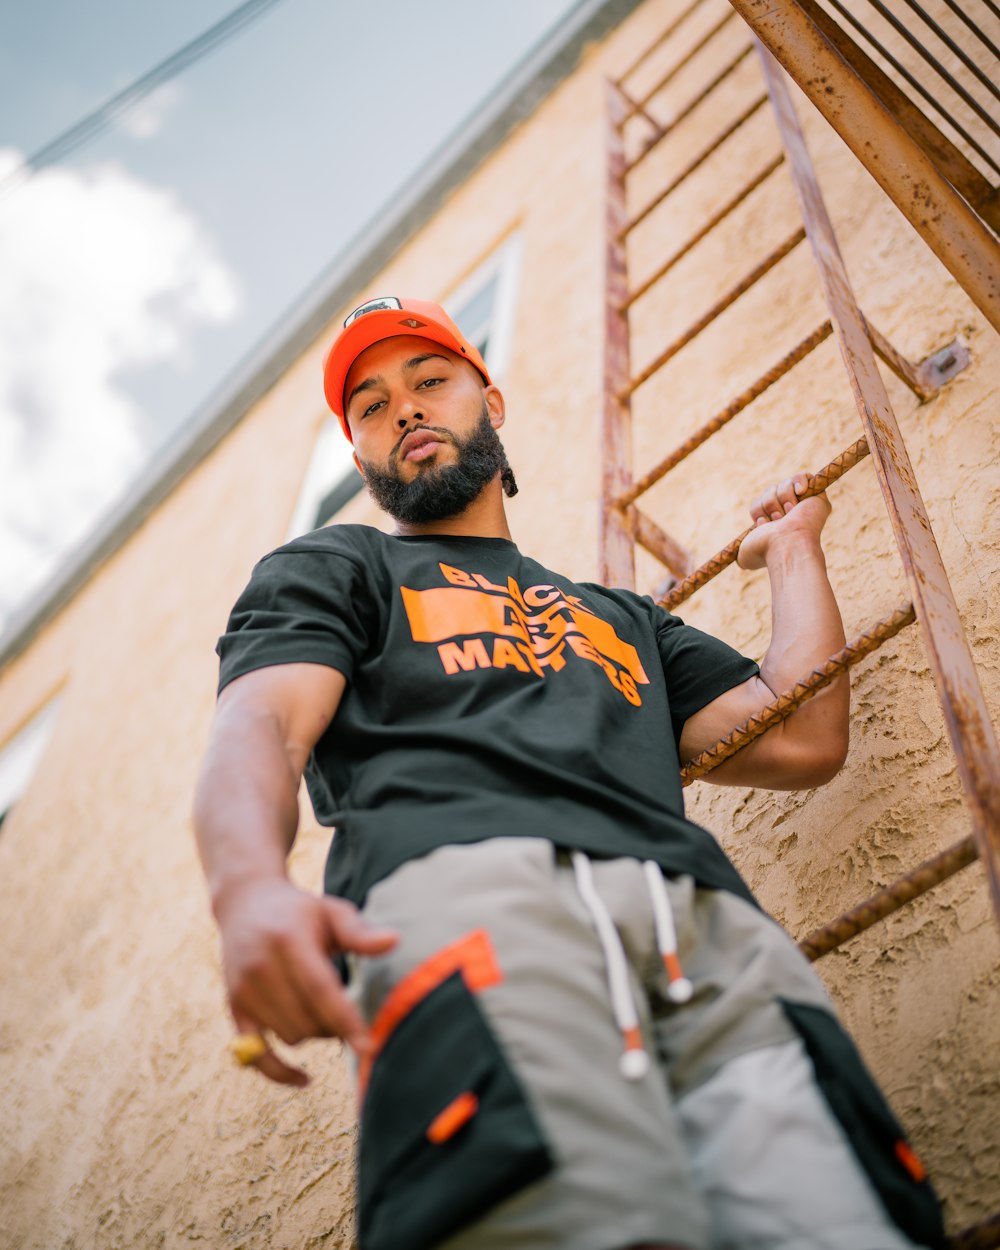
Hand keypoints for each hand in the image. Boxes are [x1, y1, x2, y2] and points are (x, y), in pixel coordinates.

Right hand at [217, 877, 396, 1085]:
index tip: (369, 1046)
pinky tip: (305, 1079)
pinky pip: (256, 1055)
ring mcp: (243, 990)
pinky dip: (280, 1073)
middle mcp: (261, 967)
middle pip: (307, 1019)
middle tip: (345, 1007)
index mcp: (288, 940)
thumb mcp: (331, 911)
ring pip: (290, 1037)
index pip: (319, 989)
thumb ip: (359, 932)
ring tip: (321, 1008)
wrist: (246, 904)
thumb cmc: (300, 911)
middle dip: (335, 1025)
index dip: (345, 1020)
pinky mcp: (234, 1008)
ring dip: (314, 1034)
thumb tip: (394, 941)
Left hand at [737, 473, 830, 571]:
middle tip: (777, 519)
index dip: (759, 510)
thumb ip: (741, 552)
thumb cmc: (767, 550)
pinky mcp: (817, 494)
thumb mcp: (745, 556)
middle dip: (770, 504)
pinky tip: (800, 493)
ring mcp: (805, 504)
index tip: (763, 523)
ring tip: (789, 513)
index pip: (760, 505)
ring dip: (781, 498)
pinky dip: (798, 482)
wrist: (787, 543)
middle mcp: (791, 514)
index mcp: (776, 525)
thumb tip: (738, 558)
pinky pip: (803, 476)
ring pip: (783, 485)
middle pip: (770, 491)